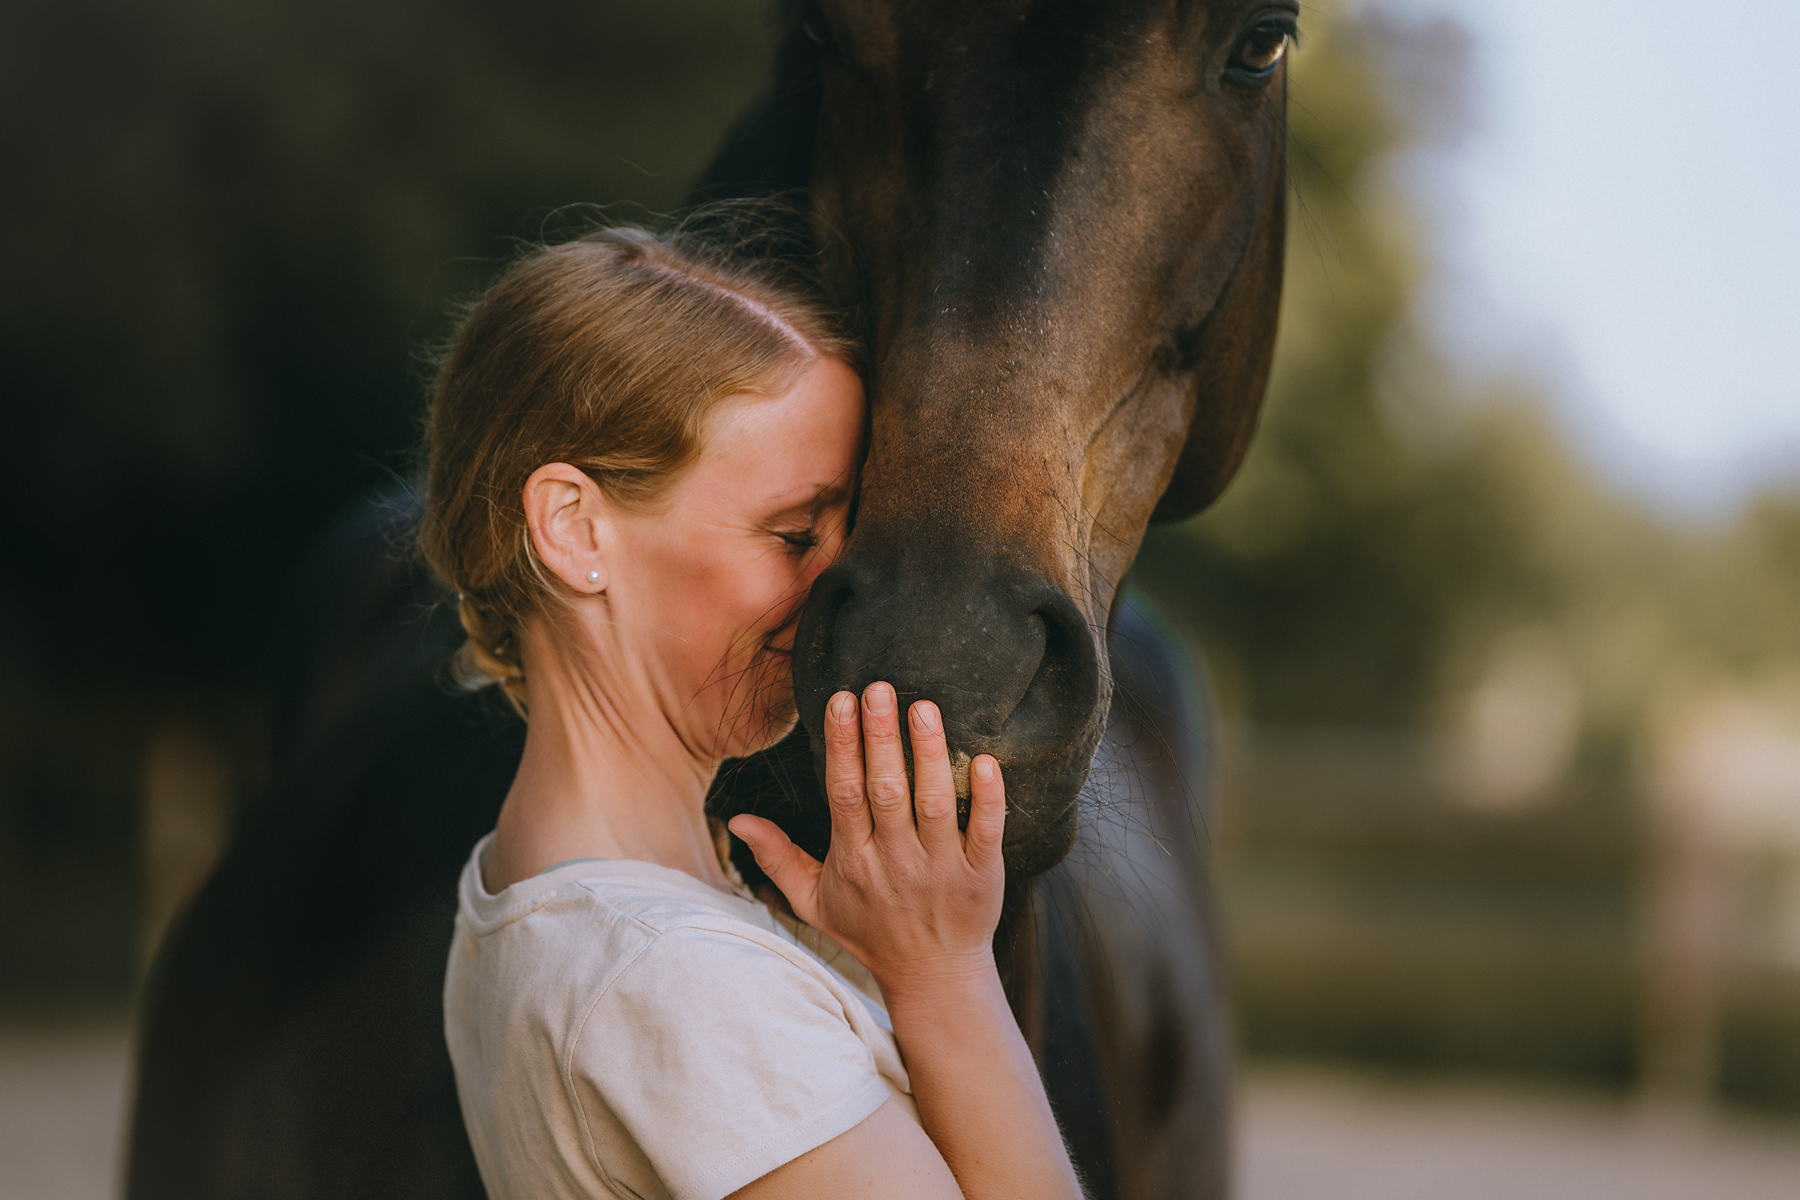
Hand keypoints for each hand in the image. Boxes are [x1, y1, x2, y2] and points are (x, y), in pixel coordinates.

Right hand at [727, 682, 1006, 992]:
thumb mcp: (813, 902)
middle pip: (884, 790)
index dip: (842, 745)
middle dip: (880, 737)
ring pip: (932, 803)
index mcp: (853, 859)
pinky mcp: (981, 876)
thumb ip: (778, 859)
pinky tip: (985, 760)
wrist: (932, 978)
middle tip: (879, 687)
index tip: (841, 700)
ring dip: (927, 754)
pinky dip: (986, 797)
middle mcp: (895, 861)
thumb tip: (738, 820)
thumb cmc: (870, 932)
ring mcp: (940, 868)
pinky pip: (985, 831)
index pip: (844, 793)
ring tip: (923, 707)